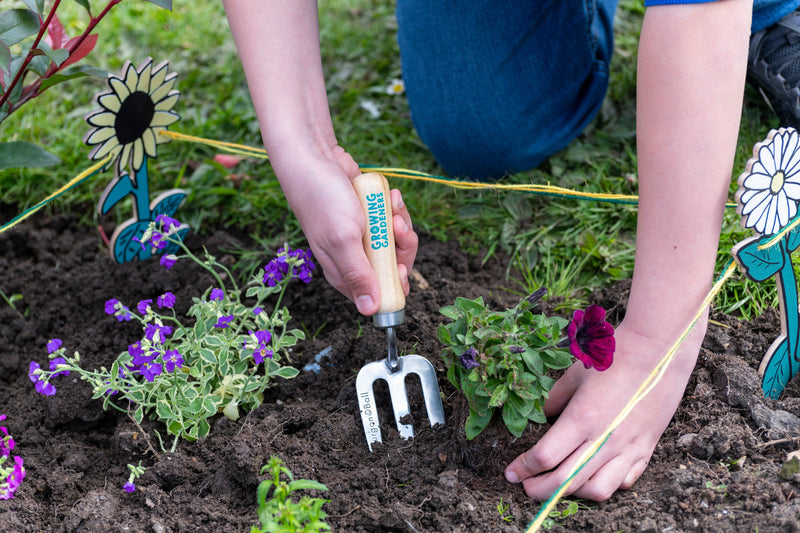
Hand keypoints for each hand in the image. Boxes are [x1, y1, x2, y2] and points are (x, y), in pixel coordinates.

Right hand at [275, 147, 417, 315]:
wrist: (315, 157)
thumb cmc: (323, 199)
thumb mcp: (343, 240)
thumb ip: (359, 275)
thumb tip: (371, 310)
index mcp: (344, 273)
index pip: (378, 294)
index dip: (395, 283)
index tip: (398, 264)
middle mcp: (354, 258)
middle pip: (394, 266)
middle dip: (402, 246)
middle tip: (396, 227)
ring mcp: (363, 236)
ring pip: (397, 242)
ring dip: (400, 222)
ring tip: (392, 204)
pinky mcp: (370, 217)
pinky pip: (393, 220)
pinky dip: (395, 209)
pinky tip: (389, 195)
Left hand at [504, 320, 702, 500]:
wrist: (658, 351)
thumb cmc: (612, 357)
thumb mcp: (574, 376)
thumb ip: (554, 401)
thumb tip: (543, 418)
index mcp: (581, 419)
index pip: (545, 457)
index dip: (523, 468)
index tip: (511, 473)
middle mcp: (604, 440)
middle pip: (564, 481)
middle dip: (539, 490)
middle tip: (525, 487)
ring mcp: (628, 448)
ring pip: (596, 490)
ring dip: (573, 493)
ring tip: (560, 483)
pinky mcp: (646, 449)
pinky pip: (624, 481)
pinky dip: (605, 484)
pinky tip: (593, 474)